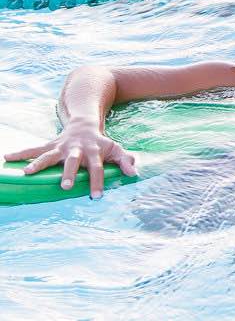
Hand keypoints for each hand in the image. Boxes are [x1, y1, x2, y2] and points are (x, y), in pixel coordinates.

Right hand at [3, 120, 136, 198]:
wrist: (85, 125)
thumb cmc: (101, 143)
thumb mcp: (116, 149)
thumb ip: (125, 161)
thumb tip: (134, 173)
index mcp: (94, 152)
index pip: (98, 168)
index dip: (98, 182)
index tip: (97, 197)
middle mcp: (77, 150)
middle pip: (73, 161)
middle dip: (69, 173)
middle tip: (65, 186)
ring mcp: (62, 147)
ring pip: (49, 155)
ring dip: (38, 164)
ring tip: (26, 173)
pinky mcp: (50, 145)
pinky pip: (34, 149)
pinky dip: (21, 153)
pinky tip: (7, 157)